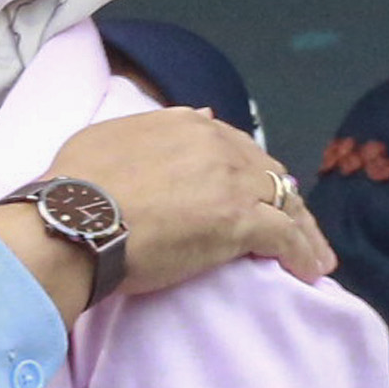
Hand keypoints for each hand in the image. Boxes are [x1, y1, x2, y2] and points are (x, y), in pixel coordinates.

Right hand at [0, 108, 332, 323]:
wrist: (71, 222)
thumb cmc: (73, 188)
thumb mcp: (109, 137)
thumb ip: (155, 127)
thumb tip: (201, 116)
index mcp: (186, 126)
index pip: (237, 146)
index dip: (252, 172)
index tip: (259, 193)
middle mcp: (216, 145)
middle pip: (268, 174)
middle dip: (286, 201)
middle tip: (297, 228)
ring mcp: (231, 183)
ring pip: (286, 204)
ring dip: (305, 231)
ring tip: (317, 258)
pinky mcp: (239, 222)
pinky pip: (286, 237)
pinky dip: (303, 254)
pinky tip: (310, 271)